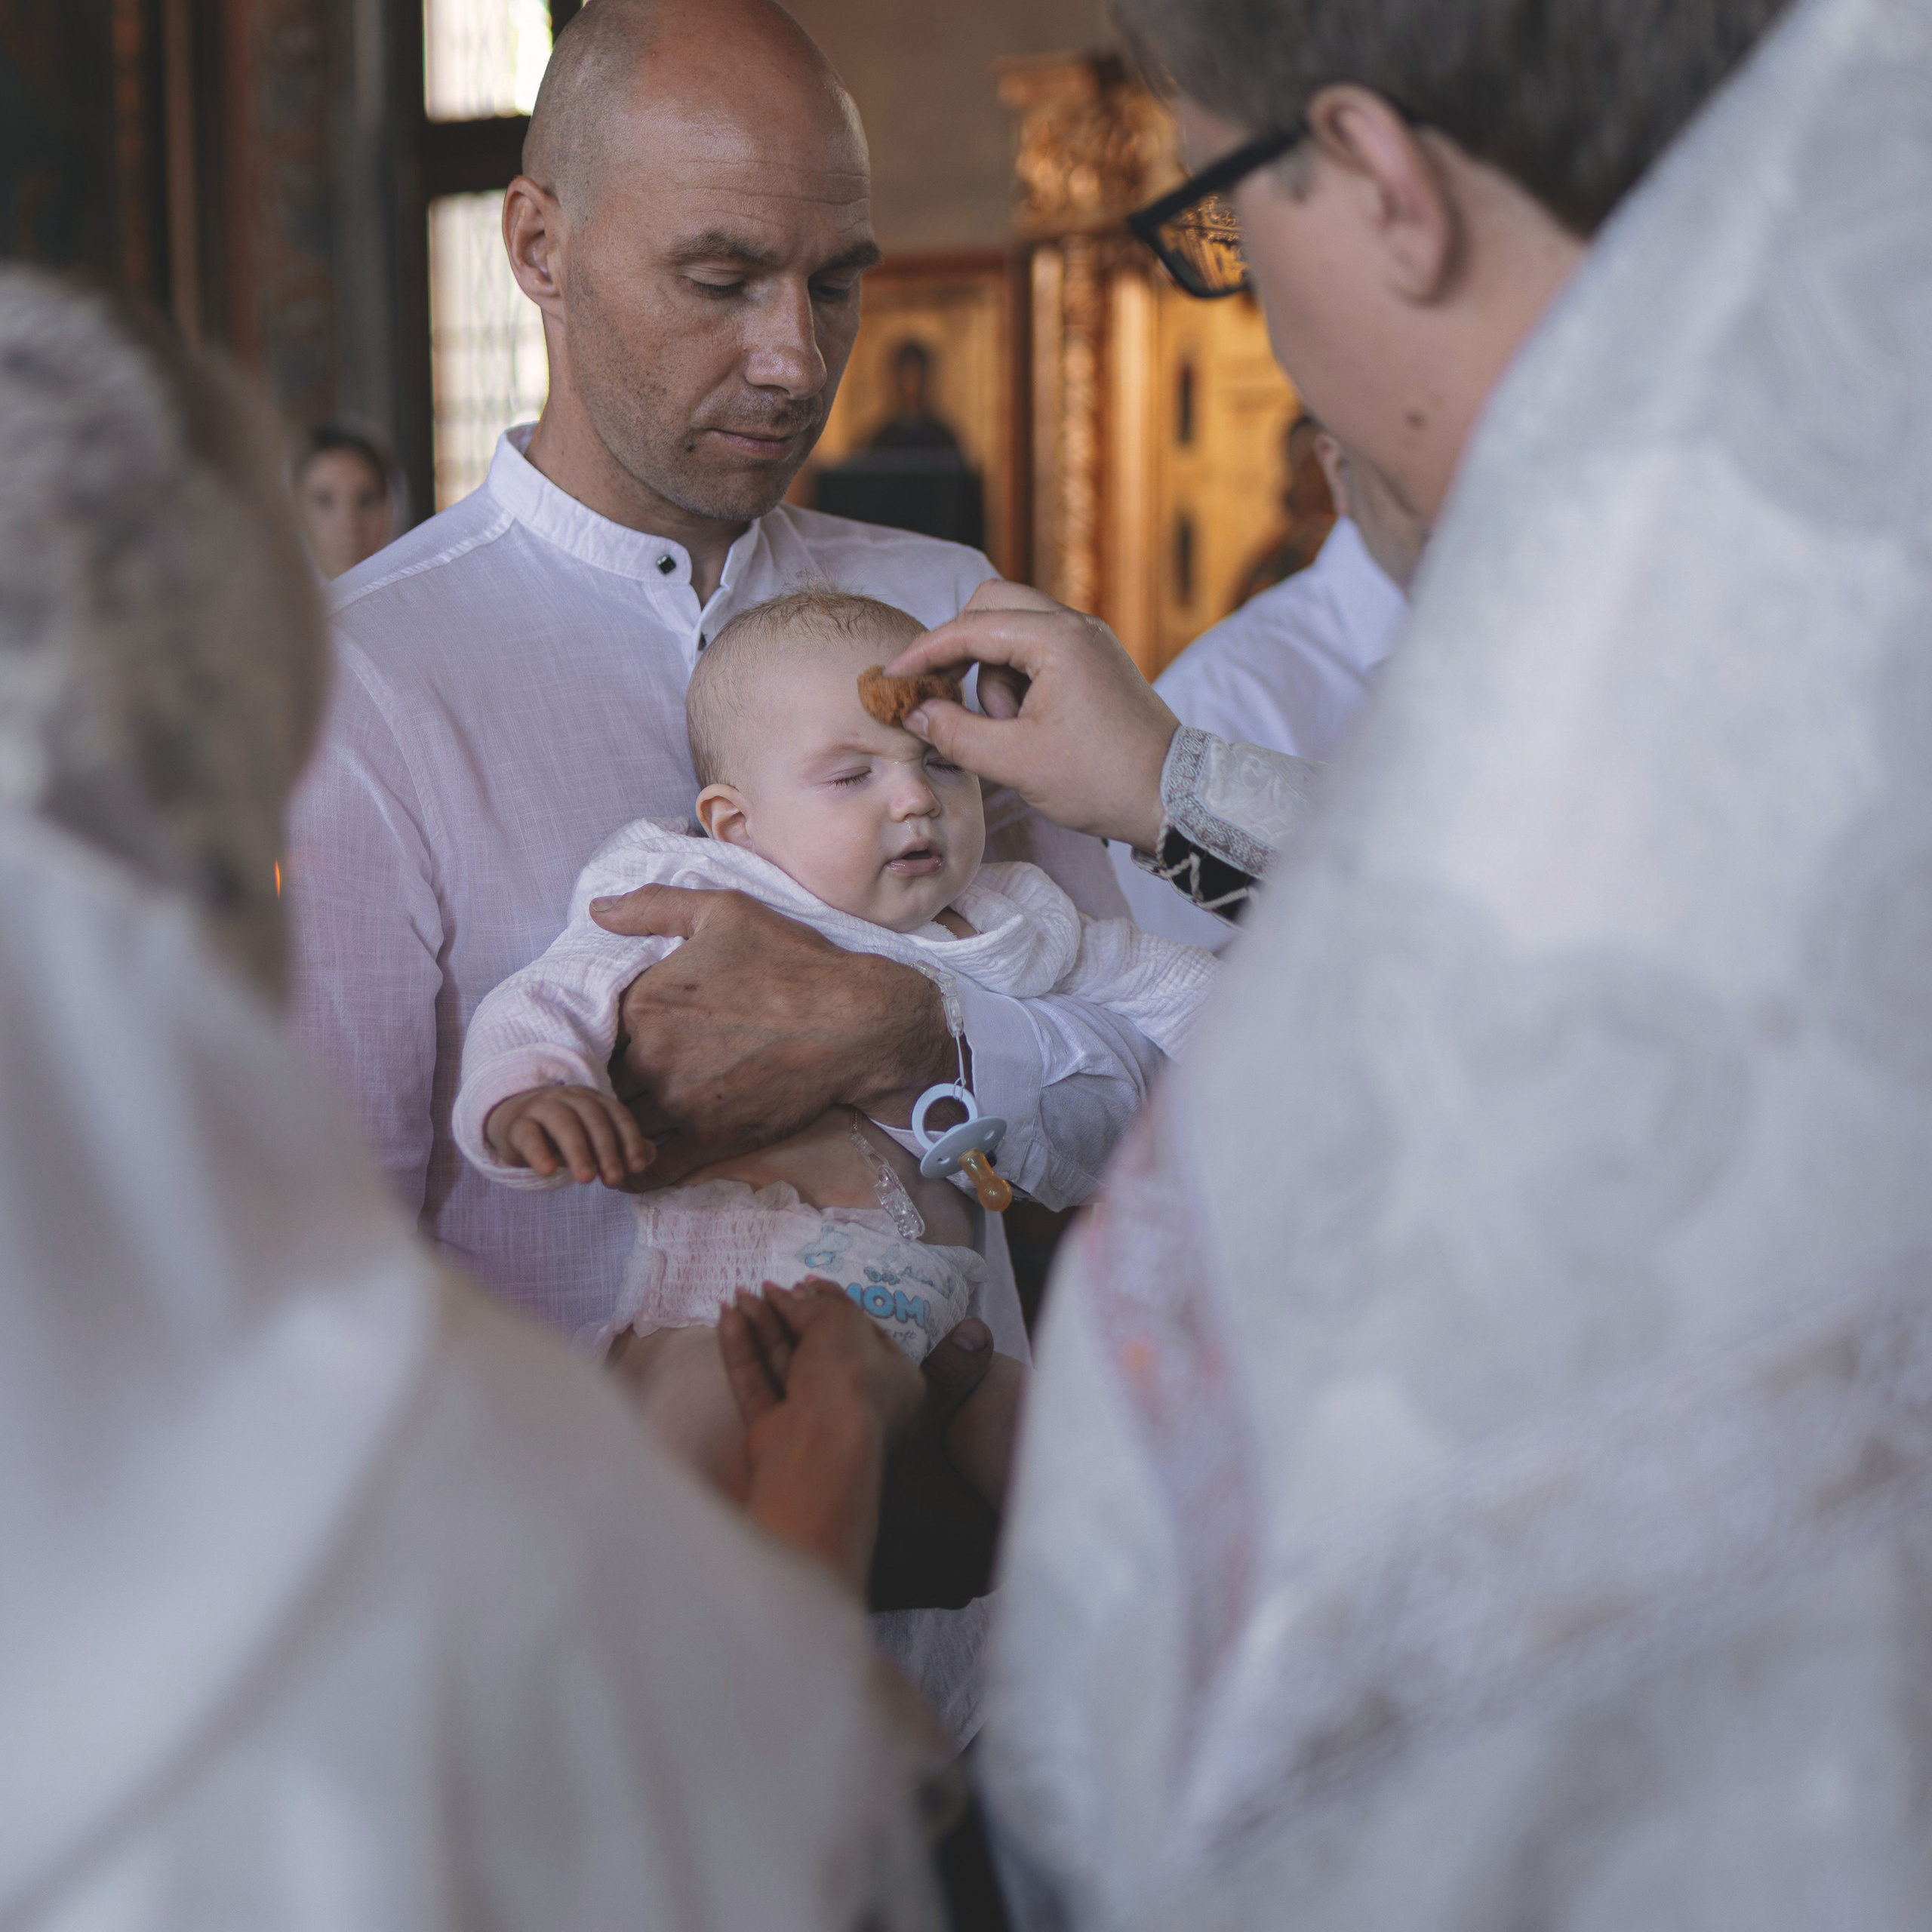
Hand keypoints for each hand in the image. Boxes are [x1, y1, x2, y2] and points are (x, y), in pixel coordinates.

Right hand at [484, 1083, 654, 1185]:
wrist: (512, 1123)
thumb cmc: (561, 1136)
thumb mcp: (591, 1142)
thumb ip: (622, 1148)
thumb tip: (649, 1156)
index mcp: (592, 1100)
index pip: (617, 1114)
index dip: (629, 1139)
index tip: (637, 1166)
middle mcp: (568, 1098)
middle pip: (592, 1118)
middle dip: (607, 1150)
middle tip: (614, 1180)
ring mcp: (540, 1107)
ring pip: (562, 1122)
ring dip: (578, 1150)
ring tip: (586, 1179)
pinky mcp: (515, 1124)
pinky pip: (527, 1134)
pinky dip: (539, 1151)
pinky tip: (548, 1171)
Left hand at [592, 886, 956, 1183]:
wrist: (856, 1021)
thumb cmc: (792, 962)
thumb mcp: (723, 912)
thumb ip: (652, 907)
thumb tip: (597, 910)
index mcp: (643, 1001)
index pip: (589, 1031)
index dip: (592, 1039)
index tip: (603, 1042)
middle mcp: (652, 1056)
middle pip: (599, 1082)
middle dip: (600, 1085)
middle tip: (610, 1085)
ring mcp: (680, 1102)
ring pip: (620, 1126)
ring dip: (615, 1127)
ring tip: (618, 1125)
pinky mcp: (711, 1139)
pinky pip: (650, 1170)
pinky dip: (632, 1172)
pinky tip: (626, 1167)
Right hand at [720, 1287, 1003, 1608]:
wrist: (820, 1444)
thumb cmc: (848, 1377)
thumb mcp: (842, 1323)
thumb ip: (817, 1307)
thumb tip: (794, 1296)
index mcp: (893, 1377)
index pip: (859, 1331)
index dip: (830, 1303)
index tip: (803, 1281)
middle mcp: (857, 1401)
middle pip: (817, 1347)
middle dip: (787, 1314)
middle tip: (761, 1287)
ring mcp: (814, 1420)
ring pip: (784, 1365)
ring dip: (760, 1328)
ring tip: (736, 1295)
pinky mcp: (776, 1435)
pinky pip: (759, 1386)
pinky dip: (743, 1352)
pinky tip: (727, 1319)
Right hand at [883, 578, 1179, 850]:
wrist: (1174, 799)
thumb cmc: (1102, 779)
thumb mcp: (1016, 763)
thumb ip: (956, 734)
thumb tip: (915, 712)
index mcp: (1057, 639)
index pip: (970, 628)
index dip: (923, 653)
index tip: (891, 678)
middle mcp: (1076, 626)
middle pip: (992, 606)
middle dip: (961, 649)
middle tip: (945, 695)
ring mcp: (1089, 642)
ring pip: (1015, 631)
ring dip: (995, 676)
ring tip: (1011, 733)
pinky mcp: (1095, 664)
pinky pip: (1040, 654)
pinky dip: (1020, 683)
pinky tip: (1025, 727)